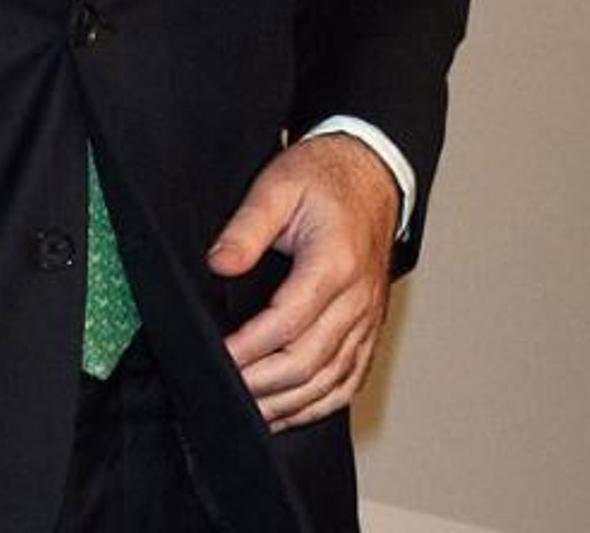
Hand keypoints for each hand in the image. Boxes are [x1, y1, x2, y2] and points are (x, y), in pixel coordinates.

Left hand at [206, 134, 397, 430]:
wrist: (371, 174)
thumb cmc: (323, 178)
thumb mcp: (278, 184)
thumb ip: (247, 227)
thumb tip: (219, 264)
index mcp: (335, 263)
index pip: (288, 321)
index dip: (250, 347)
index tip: (217, 357)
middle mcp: (357, 299)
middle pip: (310, 362)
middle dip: (263, 385)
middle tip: (223, 391)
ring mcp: (368, 318)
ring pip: (330, 381)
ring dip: (288, 404)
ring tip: (248, 414)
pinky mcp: (370, 328)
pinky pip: (349, 380)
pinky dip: (319, 405)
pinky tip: (289, 413)